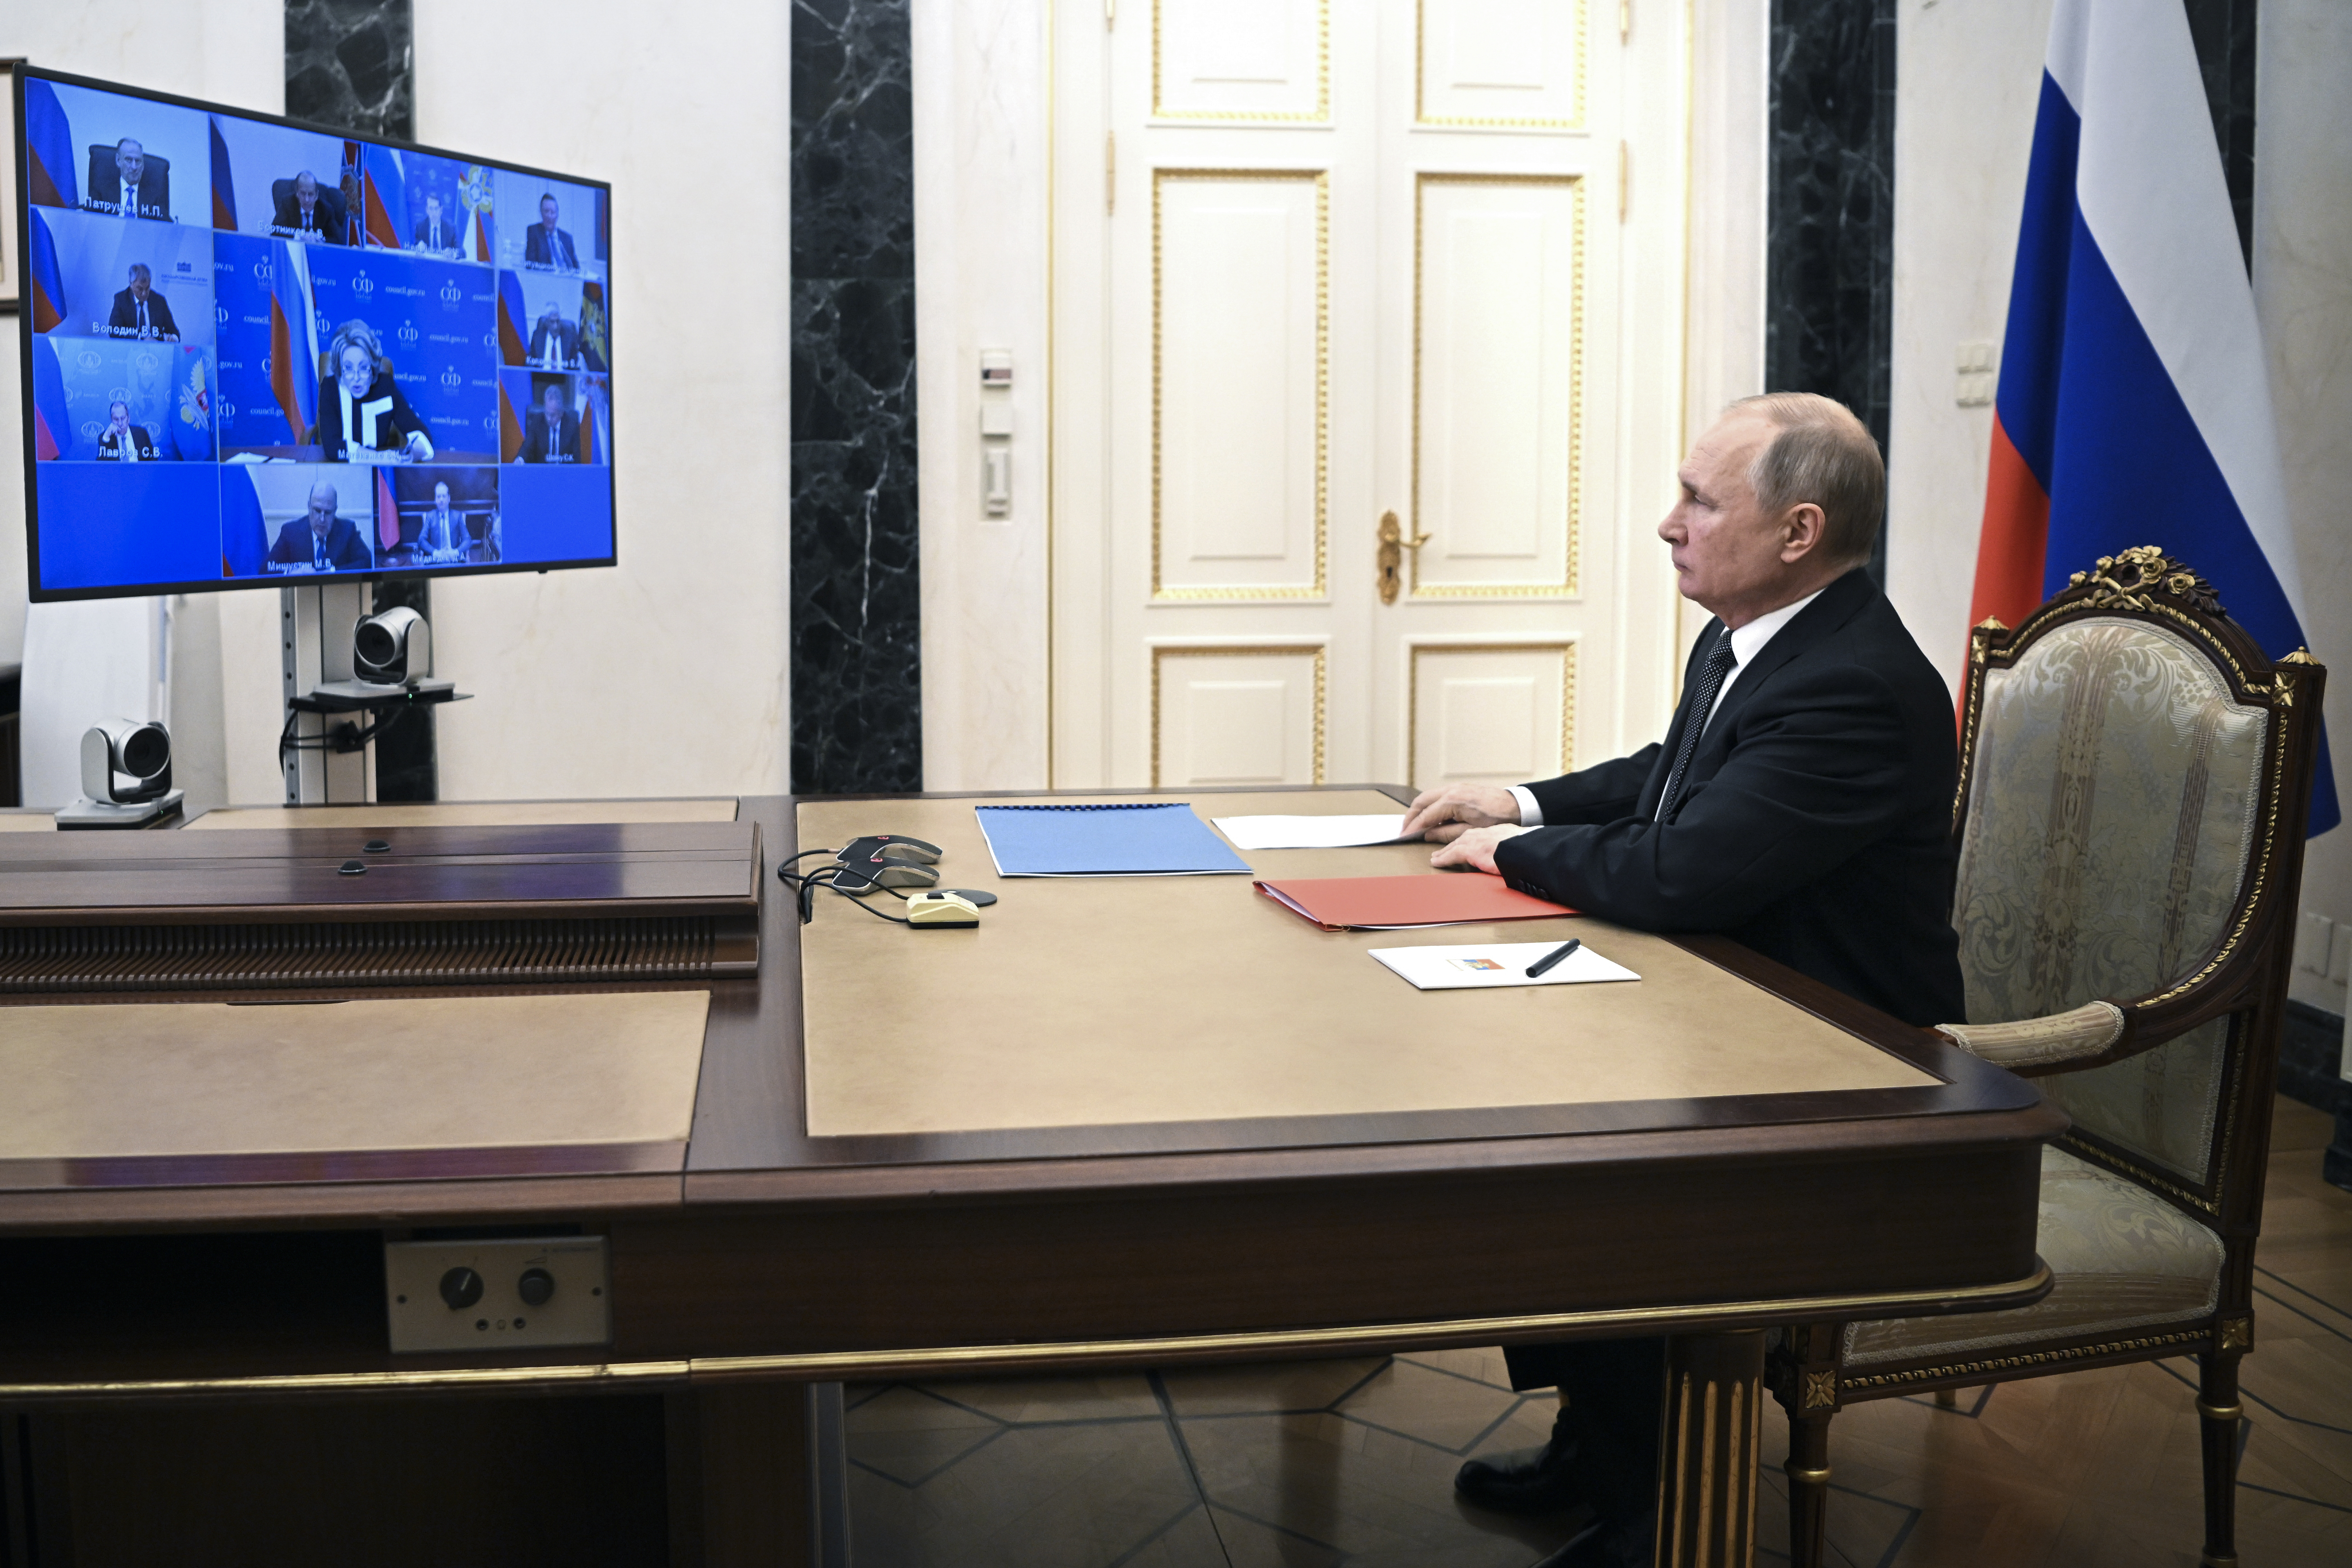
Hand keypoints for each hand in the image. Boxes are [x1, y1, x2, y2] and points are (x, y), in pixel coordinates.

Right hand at [1399, 783, 1521, 841]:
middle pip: (1421, 802)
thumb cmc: (1497, 819)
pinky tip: (1429, 816)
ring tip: (1414, 824)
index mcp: (1452, 801)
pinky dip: (1429, 805)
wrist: (1515, 806)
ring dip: (1418, 809)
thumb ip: (1446, 833)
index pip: (1425, 816)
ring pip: (1427, 796)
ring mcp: (1455, 787)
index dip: (1413, 828)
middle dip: (1410, 816)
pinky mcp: (1460, 788)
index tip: (1404, 837)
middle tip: (1404, 830)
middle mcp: (1451, 790)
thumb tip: (1428, 835)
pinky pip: (1437, 795)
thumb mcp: (1470, 831)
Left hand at [1430, 824, 1526, 874]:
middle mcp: (1485, 833)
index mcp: (1498, 832)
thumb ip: (1512, 848)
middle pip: (1464, 838)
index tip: (1464, 844)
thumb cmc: (1530, 847)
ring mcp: (1477, 841)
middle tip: (1443, 850)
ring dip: (1445, 851)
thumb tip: (1515, 857)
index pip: (1479, 835)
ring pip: (1456, 845)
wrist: (1529, 848)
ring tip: (1437, 857)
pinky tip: (1436, 862)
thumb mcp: (1520, 844)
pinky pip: (1452, 855)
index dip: (1470, 841)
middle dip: (1453, 844)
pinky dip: (1444, 858)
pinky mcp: (1471, 850)